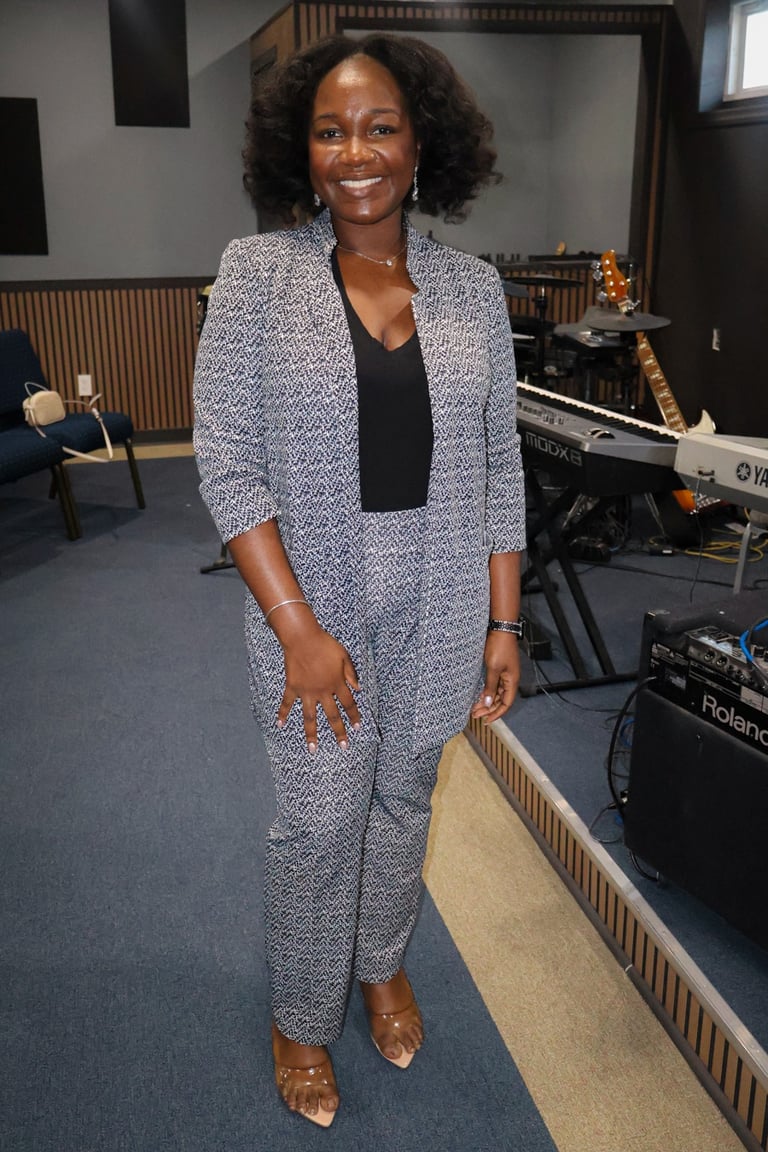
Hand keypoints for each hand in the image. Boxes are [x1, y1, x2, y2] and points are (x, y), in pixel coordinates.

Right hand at [276, 621, 361, 753]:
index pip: (349, 704)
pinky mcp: (292, 687)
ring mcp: (306, 691)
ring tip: (313, 749)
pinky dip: (282, 713)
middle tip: (343, 747)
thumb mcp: (344, 655)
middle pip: (333, 716)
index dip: (354, 716)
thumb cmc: (324, 644)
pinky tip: (279, 725)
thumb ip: (351, 673)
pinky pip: (286, 703)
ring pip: (310, 717)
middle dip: (339, 732)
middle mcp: (322, 691)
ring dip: (312, 734)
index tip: (358, 728)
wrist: (302, 638)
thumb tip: (358, 689)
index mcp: (337, 683)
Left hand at [470, 631, 519, 722]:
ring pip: (496, 693)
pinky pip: (494, 684)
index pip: (506, 704)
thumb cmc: (499, 647)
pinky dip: (486, 691)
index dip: (496, 713)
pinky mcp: (499, 667)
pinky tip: (478, 695)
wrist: (500, 629)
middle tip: (475, 715)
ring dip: (486, 700)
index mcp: (512, 681)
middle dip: (488, 709)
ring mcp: (505, 673)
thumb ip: (490, 686)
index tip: (486, 720)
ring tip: (474, 707)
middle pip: (500, 700)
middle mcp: (510, 679)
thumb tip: (488, 703)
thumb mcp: (493, 668)